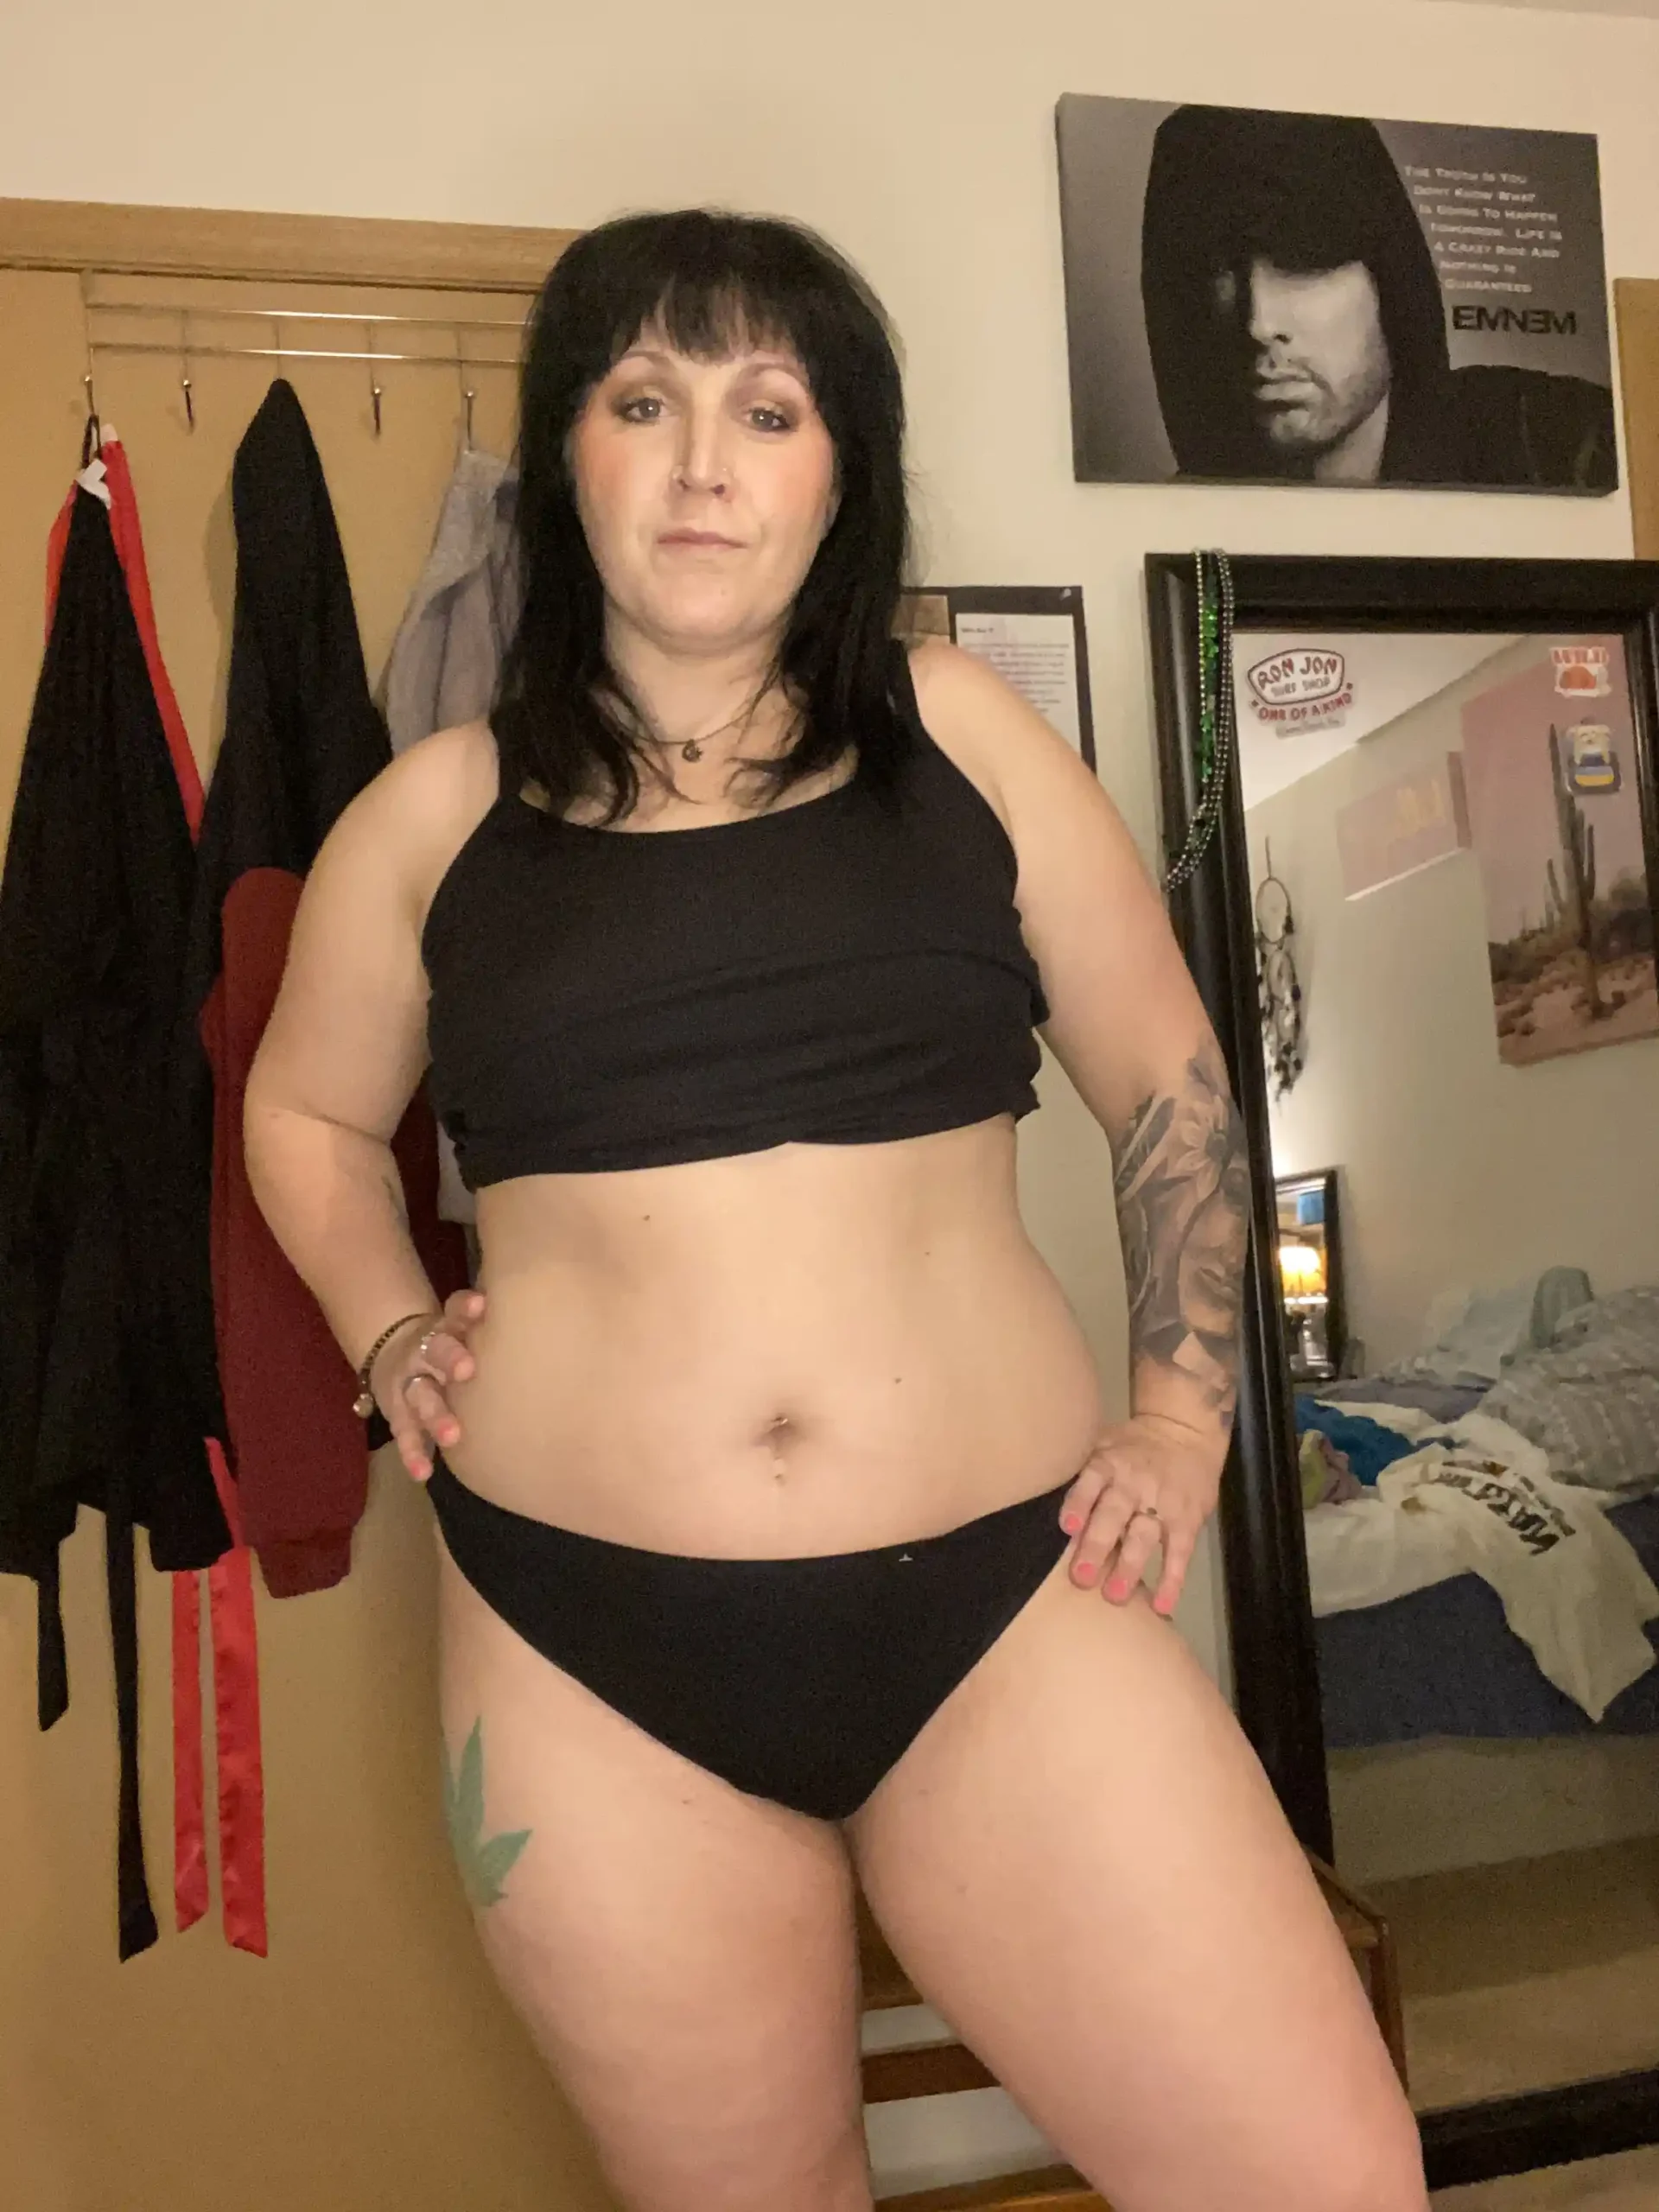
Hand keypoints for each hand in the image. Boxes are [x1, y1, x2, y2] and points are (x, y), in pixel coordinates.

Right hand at [372, 1288, 486, 1481]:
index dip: (466, 1308)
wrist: (393, 1352)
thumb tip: (555, 1327)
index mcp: (447, 1327)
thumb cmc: (452, 1343)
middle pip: (436, 1351)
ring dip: (436, 1415)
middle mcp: (426, 1351)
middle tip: (467, 1370)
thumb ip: (492, 1329)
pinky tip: (424, 1473)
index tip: (481, 1306)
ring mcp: (410, 1382)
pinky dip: (413, 1453)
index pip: (454, 1311)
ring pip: (421, 1396)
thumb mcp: (464, 1328)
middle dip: (450, 1359)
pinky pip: (405, 1434)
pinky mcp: (399, 1413)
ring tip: (453, 1436)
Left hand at [1057, 1413, 1223, 1617]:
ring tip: (1115, 1596)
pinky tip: (1162, 1606)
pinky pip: (1179, 1553)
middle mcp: (1133, 1483)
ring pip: (1144, 1536)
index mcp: (1108, 1463)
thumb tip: (1033, 1499)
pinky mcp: (1187, 1521)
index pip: (1091, 1481)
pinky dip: (1172, 1580)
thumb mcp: (1102, 1446)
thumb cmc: (1130, 1448)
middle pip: (1114, 1514)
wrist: (1185, 1433)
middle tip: (1081, 1578)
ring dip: (1130, 1566)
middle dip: (1098, 1545)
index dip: (1079, 1502)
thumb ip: (1078, 1473)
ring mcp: (1162, 1503)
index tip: (1067, 1527)